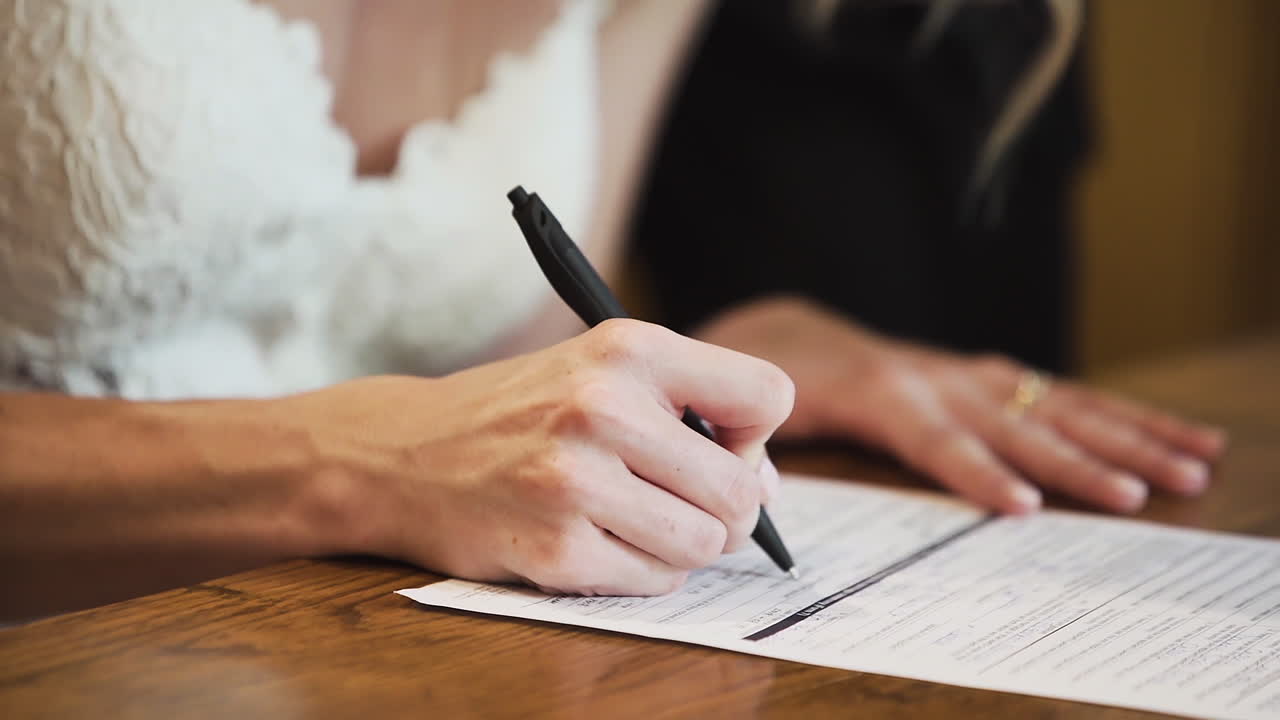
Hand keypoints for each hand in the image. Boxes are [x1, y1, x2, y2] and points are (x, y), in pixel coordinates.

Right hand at [278, 319, 791, 594]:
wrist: (403, 452)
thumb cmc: (518, 413)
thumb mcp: (599, 369)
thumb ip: (689, 408)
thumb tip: (768, 483)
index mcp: (628, 349)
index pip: (769, 395)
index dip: (758, 435)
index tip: (722, 446)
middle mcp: (603, 406)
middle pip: (744, 489)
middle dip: (730, 511)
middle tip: (688, 503)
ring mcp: (575, 480)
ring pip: (704, 543)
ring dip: (683, 544)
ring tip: (636, 520)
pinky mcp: (554, 547)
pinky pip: (653, 579)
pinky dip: (640, 571)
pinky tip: (598, 540)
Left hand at [695, 297, 1226, 514]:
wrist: (791, 332)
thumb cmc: (777, 385)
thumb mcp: (761, 415)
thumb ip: (766, 452)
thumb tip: (765, 502)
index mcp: (879, 394)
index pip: (935, 437)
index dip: (977, 470)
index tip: (1022, 504)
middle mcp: (937, 380)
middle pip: (1018, 423)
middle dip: (1082, 461)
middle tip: (1142, 496)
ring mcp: (969, 376)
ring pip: (1059, 404)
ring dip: (1129, 437)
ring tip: (1193, 466)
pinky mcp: (988, 378)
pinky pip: (1062, 395)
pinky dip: (1122, 416)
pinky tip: (1172, 436)